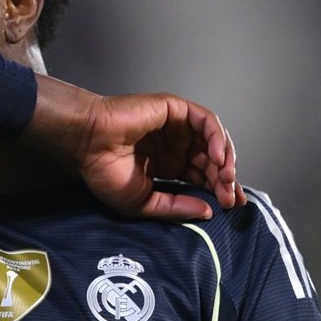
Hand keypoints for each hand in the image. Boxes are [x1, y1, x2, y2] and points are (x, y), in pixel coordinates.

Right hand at [25, 77, 244, 219]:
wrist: (89, 144)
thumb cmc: (105, 172)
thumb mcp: (144, 202)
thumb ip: (175, 207)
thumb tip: (207, 212)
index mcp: (168, 164)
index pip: (202, 176)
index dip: (218, 190)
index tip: (230, 207)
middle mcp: (176, 145)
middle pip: (211, 160)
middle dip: (224, 180)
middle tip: (231, 198)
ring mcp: (177, 126)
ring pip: (214, 140)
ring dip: (225, 159)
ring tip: (225, 179)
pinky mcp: (175, 109)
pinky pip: (206, 121)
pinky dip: (217, 137)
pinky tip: (219, 158)